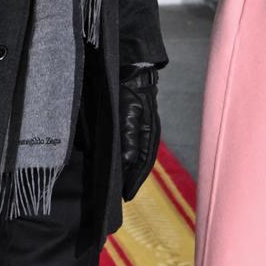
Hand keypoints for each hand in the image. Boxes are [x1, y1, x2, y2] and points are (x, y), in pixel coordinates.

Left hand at [120, 64, 159, 200]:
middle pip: (139, 163)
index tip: (127, 196)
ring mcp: (140, 130)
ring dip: (127, 171)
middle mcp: (145, 135)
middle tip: (121, 195)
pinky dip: (125, 158)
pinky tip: (117, 164)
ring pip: (134, 156)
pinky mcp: (132, 124)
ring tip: (119, 185)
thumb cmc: (129, 90)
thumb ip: (128, 136)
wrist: (129, 69)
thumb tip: (128, 162)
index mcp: (148, 134)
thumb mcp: (127, 112)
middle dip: (131, 179)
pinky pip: (130, 146)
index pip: (142, 163)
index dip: (134, 180)